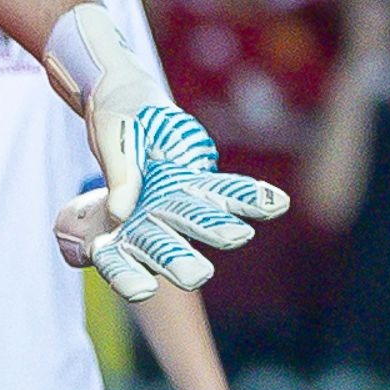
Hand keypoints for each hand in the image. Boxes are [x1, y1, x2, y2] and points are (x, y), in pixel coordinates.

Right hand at [78, 63, 292, 300]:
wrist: (131, 99)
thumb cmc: (113, 126)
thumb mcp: (111, 140)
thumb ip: (119, 175)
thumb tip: (121, 211)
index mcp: (116, 222)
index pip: (117, 258)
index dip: (127, 276)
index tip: (142, 291)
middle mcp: (151, 217)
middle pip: (162, 246)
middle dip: (180, 260)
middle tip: (198, 275)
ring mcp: (178, 200)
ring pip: (198, 220)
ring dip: (218, 228)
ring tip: (240, 236)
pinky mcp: (200, 181)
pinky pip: (227, 191)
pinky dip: (250, 197)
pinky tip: (278, 204)